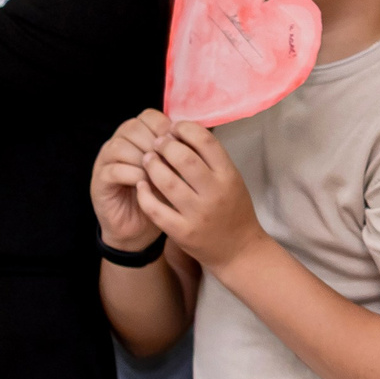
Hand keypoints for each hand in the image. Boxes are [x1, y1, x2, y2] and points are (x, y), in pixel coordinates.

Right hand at [91, 111, 172, 254]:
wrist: (140, 227)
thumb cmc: (160, 195)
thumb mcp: (174, 171)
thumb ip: (178, 153)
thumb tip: (192, 138)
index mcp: (138, 135)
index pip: (148, 116)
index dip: (165, 126)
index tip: (181, 142)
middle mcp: (119, 142)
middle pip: (133, 127)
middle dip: (154, 143)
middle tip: (170, 161)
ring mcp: (106, 161)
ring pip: (120, 146)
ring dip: (142, 159)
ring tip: (159, 174)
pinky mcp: (100, 181)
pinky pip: (113, 170)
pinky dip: (132, 175)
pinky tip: (146, 184)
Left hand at [136, 122, 267, 273]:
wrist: (238, 249)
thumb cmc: (233, 209)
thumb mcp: (231, 180)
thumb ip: (211, 159)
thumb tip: (181, 132)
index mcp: (229, 176)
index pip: (205, 141)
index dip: (185, 129)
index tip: (174, 128)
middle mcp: (215, 193)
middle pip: (183, 158)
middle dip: (165, 145)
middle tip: (157, 142)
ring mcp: (198, 214)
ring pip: (166, 181)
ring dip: (152, 165)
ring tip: (147, 158)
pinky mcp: (182, 232)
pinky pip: (155, 209)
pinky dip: (144, 193)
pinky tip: (141, 184)